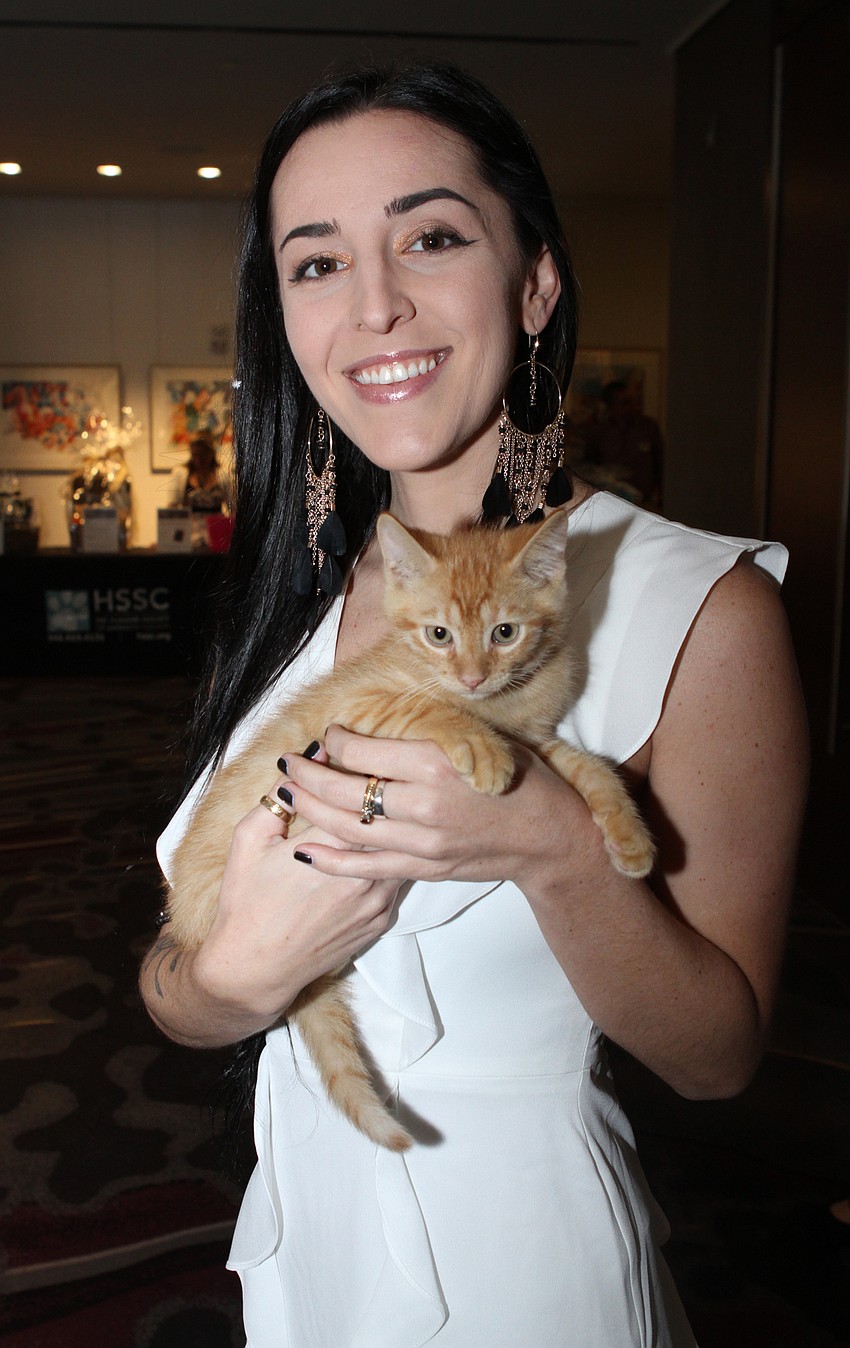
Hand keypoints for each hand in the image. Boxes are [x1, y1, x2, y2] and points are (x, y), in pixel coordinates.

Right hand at [192, 770, 401, 1021]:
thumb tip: (310, 758)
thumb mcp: (249, 840)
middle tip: (372, 775)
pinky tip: (379, 846)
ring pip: (401, 849)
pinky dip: (392, 859)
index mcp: (327, 849)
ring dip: (393, 827)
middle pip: (388, 820)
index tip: (351, 756)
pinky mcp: (381, 920)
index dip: (360, 771)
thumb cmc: (247, 902)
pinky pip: (398, 879)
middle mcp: (360, 875)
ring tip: (379, 809)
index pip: (360, 795)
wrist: (255, 967)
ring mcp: (376, 901)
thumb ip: (279, 796)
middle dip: (382, 794)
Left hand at [275, 725, 599, 891]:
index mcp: (435, 761)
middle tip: (286, 763)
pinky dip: (332, 859)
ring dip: (309, 811)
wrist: (552, 836)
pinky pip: (366, 867)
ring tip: (285, 795)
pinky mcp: (425, 868)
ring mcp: (422, 842)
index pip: (362, 750)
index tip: (329, 733)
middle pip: (344, 790)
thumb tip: (377, 724)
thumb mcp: (479, 740)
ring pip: (347, 828)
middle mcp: (424, 803)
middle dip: (306, 776)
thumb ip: (429, 734)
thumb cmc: (521, 777)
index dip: (335, 740)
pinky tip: (304, 849)